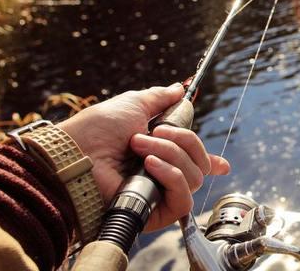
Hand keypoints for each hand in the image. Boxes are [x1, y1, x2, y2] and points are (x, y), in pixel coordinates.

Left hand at [57, 84, 229, 230]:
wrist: (78, 152)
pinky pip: (183, 197)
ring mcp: (160, 193)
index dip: (212, 163)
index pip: (194, 163)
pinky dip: (171, 175)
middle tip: (154, 132)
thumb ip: (160, 98)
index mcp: (161, 153)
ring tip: (139, 147)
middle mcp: (163, 175)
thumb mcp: (134, 103)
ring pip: (194, 176)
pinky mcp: (156, 212)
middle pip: (200, 164)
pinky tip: (150, 166)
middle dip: (182, 141)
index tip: (222, 164)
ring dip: (170, 154)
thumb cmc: (97, 129)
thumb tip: (179, 88)